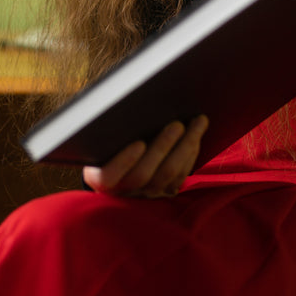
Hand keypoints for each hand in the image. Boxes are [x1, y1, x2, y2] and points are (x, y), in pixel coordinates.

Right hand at [82, 114, 208, 198]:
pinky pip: (179, 178)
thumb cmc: (105, 142)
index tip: (139, 143)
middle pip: (143, 175)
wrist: (117, 164)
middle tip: (177, 124)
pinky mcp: (164, 193)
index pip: (108, 176)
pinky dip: (190, 155)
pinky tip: (197, 135)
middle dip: (163, 147)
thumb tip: (126, 101)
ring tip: (198, 122)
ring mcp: (143, 195)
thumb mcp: (99, 139)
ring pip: (166, 176)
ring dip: (185, 147)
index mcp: (97, 178)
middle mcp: (120, 191)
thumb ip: (109, 129)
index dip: (124, 161)